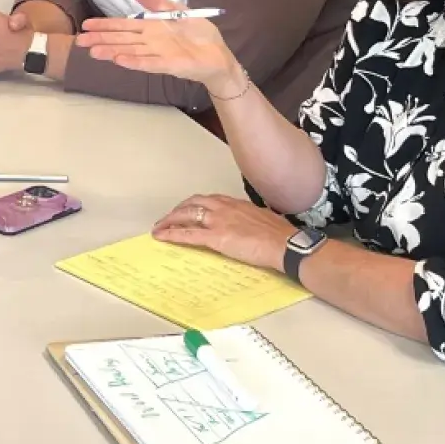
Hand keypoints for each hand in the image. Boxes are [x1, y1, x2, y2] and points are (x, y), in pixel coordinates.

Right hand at [75, 0, 240, 93]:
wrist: (218, 53)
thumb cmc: (198, 33)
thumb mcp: (176, 10)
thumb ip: (155, 1)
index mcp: (149, 28)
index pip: (122, 25)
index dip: (104, 25)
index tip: (86, 25)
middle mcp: (148, 42)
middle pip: (120, 40)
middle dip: (100, 40)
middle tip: (80, 42)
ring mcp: (157, 54)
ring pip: (129, 52)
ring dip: (111, 51)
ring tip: (93, 52)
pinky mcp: (169, 65)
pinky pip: (149, 63)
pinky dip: (134, 62)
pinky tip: (119, 60)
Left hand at [152, 194, 293, 271]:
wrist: (285, 244)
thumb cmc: (280, 234)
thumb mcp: (263, 218)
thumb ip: (251, 218)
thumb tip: (250, 224)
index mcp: (236, 203)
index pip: (209, 200)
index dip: (195, 204)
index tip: (189, 209)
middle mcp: (224, 207)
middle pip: (193, 203)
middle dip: (178, 210)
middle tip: (169, 218)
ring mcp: (218, 221)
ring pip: (186, 215)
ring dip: (170, 220)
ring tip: (160, 227)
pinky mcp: (215, 237)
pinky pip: (187, 234)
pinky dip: (171, 234)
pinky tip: (161, 237)